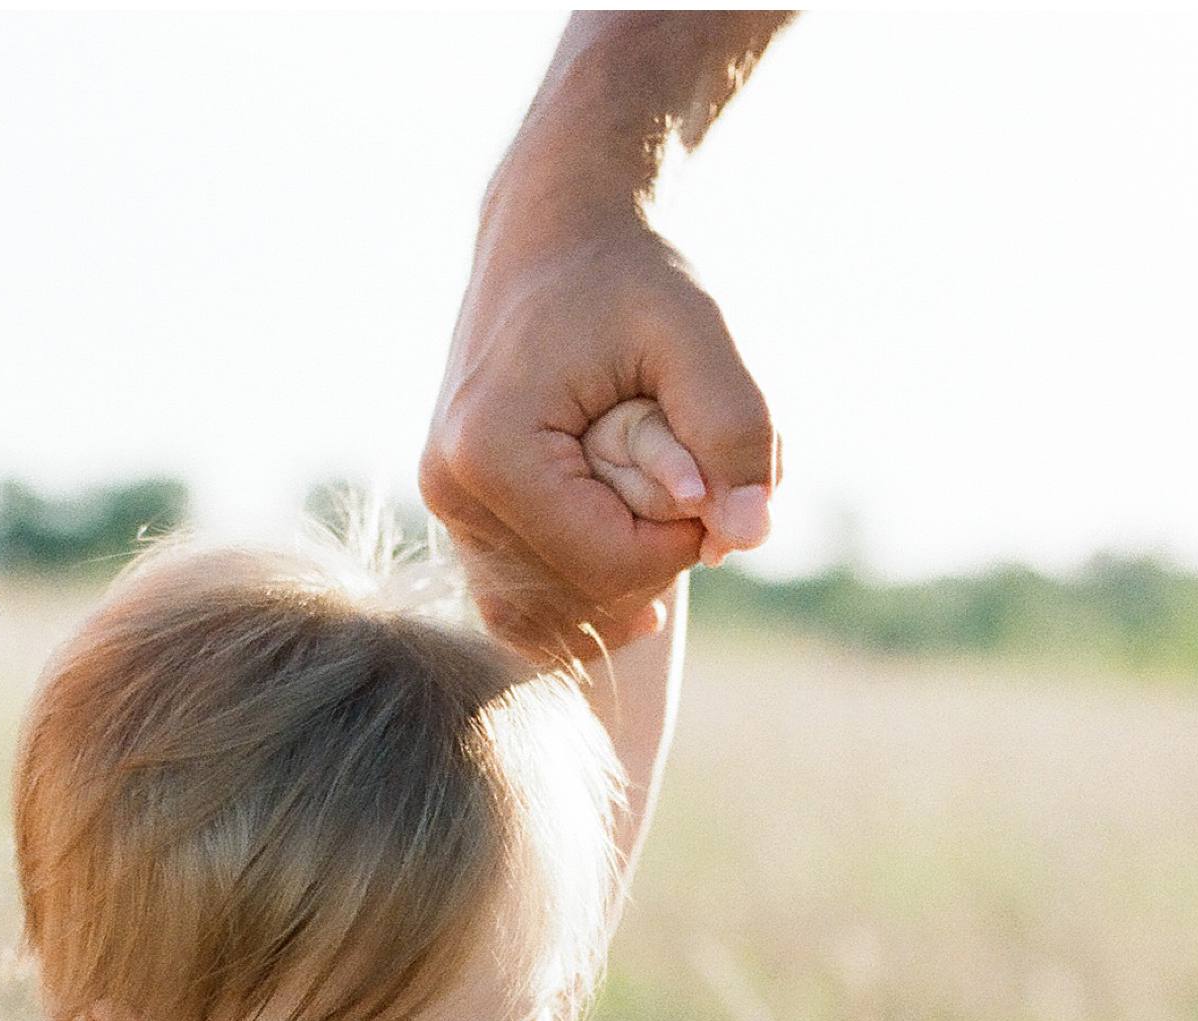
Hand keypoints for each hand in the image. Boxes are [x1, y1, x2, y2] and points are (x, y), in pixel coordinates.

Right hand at [422, 208, 775, 662]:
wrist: (555, 230)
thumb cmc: (628, 273)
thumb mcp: (697, 334)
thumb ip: (735, 433)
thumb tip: (752, 537)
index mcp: (490, 451)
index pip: (608, 563)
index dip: (685, 542)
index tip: (715, 480)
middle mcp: (449, 490)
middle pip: (579, 595)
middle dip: (653, 555)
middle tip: (688, 475)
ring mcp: (445, 508)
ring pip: (547, 613)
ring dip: (621, 578)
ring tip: (658, 506)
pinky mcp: (458, 513)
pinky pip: (517, 601)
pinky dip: (579, 598)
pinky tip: (630, 575)